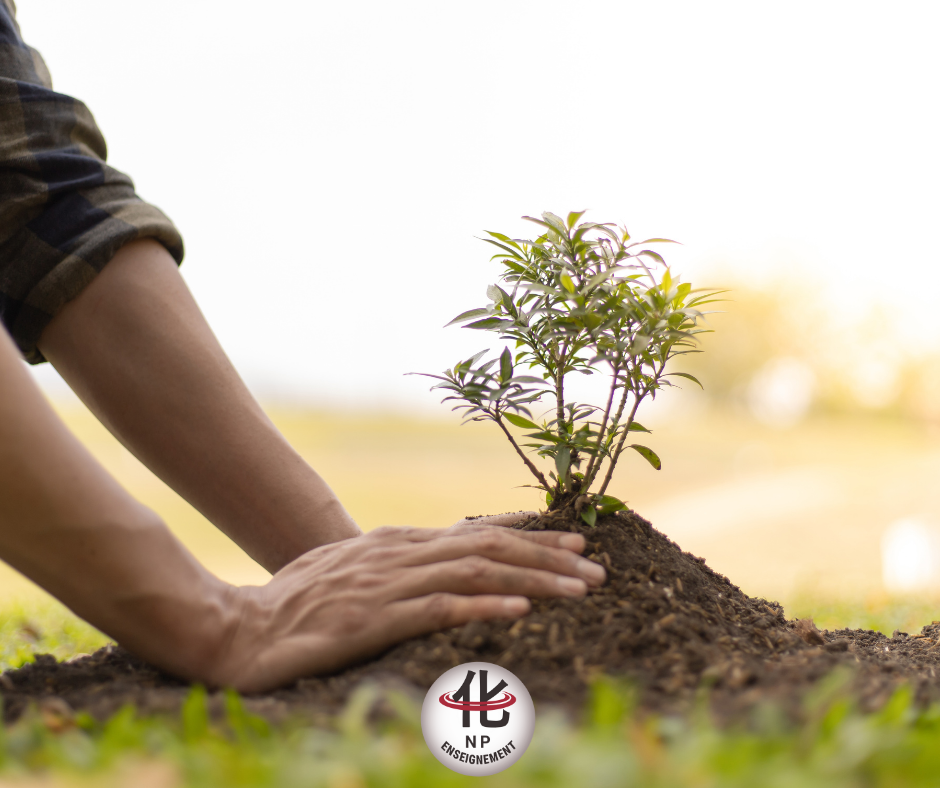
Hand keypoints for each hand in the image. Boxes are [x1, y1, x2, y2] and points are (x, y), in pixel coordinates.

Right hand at [209, 523, 605, 691]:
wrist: (237, 629)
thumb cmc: (294, 606)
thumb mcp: (350, 573)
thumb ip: (395, 567)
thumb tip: (438, 569)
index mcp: (396, 543)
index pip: (477, 535)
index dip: (530, 539)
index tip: (575, 544)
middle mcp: (398, 554)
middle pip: (488, 547)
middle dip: (548, 556)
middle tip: (596, 567)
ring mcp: (386, 584)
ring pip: (476, 571)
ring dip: (534, 577)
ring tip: (581, 588)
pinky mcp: (372, 619)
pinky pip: (438, 608)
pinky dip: (483, 604)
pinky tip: (521, 610)